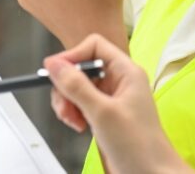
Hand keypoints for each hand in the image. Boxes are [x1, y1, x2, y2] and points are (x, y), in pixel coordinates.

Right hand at [45, 35, 192, 173]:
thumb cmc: (140, 147)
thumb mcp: (102, 112)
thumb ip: (77, 86)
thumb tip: (55, 64)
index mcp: (126, 71)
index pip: (94, 46)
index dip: (72, 56)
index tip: (54, 73)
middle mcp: (119, 81)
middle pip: (81, 68)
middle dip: (67, 86)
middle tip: (65, 106)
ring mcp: (111, 99)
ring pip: (78, 87)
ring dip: (68, 102)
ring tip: (73, 120)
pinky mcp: (105, 115)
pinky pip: (81, 104)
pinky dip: (74, 113)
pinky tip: (79, 126)